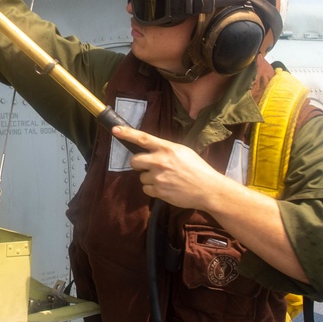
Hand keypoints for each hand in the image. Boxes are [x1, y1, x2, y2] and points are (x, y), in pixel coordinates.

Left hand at [112, 124, 226, 210]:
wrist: (207, 189)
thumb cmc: (197, 169)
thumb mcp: (183, 151)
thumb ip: (166, 149)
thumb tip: (151, 149)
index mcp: (167, 148)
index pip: (143, 138)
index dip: (127, 133)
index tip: (115, 130)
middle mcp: (160, 161)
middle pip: (134, 160)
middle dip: (139, 164)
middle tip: (149, 166)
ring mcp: (158, 177)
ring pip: (141, 177)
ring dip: (149, 178)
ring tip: (166, 179)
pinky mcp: (158, 191)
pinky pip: (146, 189)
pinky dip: (153, 189)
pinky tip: (166, 188)